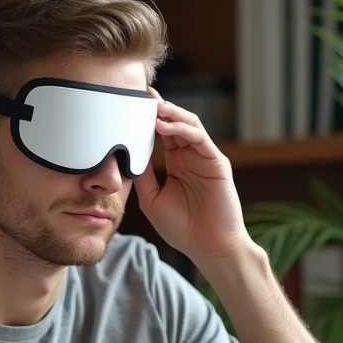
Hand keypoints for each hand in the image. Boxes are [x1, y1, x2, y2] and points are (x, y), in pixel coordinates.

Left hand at [134, 89, 251, 264]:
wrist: (208, 247)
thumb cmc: (182, 228)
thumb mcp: (152, 199)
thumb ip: (143, 175)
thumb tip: (126, 154)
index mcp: (177, 163)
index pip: (162, 132)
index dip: (148, 118)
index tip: (131, 103)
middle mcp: (191, 156)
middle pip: (175, 122)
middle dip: (159, 107)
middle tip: (141, 94)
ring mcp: (205, 157)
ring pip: (189, 125)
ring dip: (170, 113)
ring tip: (152, 106)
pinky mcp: (217, 162)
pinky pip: (199, 138)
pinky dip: (182, 129)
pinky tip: (164, 125)